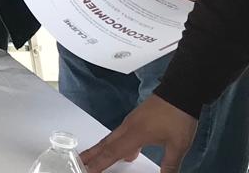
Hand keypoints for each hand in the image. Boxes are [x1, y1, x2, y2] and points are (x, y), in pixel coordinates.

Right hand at [81, 94, 197, 172]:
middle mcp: (128, 127)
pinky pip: (120, 134)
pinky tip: (126, 153)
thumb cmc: (177, 117)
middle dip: (90, 155)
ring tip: (94, 157)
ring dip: (100, 149)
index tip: (87, 170)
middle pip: (105, 144)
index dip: (98, 163)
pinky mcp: (135, 119)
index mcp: (135, 134)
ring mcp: (130, 122)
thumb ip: (170, 165)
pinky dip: (115, 144)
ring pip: (111, 138)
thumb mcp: (178, 145)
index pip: (112, 152)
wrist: (179, 93)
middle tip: (79, 162)